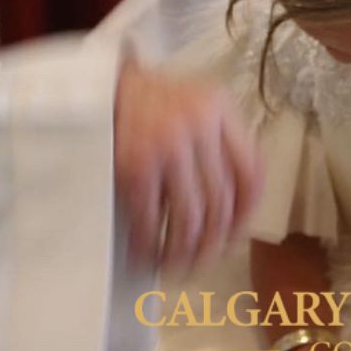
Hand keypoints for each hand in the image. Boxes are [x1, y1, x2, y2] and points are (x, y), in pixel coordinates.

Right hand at [114, 58, 261, 271]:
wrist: (100, 84)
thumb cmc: (152, 99)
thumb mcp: (198, 103)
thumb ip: (222, 141)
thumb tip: (236, 208)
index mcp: (221, 109)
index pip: (251, 171)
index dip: (246, 212)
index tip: (236, 235)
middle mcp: (200, 124)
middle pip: (221, 201)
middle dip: (212, 242)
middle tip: (202, 262)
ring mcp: (167, 144)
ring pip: (190, 217)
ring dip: (184, 251)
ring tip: (177, 266)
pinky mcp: (134, 165)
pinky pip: (150, 219)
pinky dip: (149, 245)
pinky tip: (146, 256)